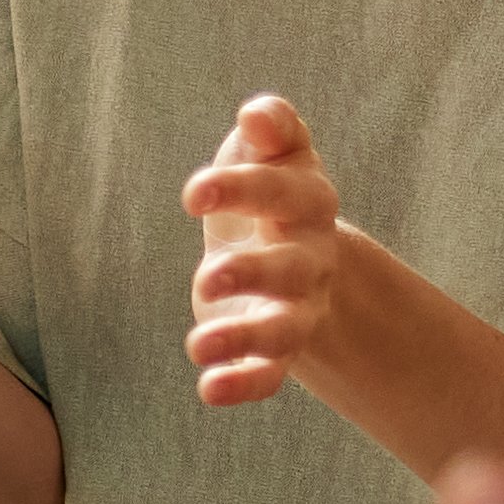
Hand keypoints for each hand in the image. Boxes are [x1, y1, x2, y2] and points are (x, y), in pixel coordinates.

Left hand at [180, 95, 388, 408]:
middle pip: (291, 269)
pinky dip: (243, 384)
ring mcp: (295, 308)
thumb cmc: (267, 185)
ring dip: (244, 339)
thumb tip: (256, 114)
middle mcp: (311, 259)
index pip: (282, 194)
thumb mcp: (270, 150)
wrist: (284, 245)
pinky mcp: (272, 349)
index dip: (240, 190)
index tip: (192, 194)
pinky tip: (209, 389)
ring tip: (198, 345)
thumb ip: (271, 127)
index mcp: (310, 203)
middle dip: (252, 273)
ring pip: (282, 330)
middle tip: (206, 277)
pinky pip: (269, 374)